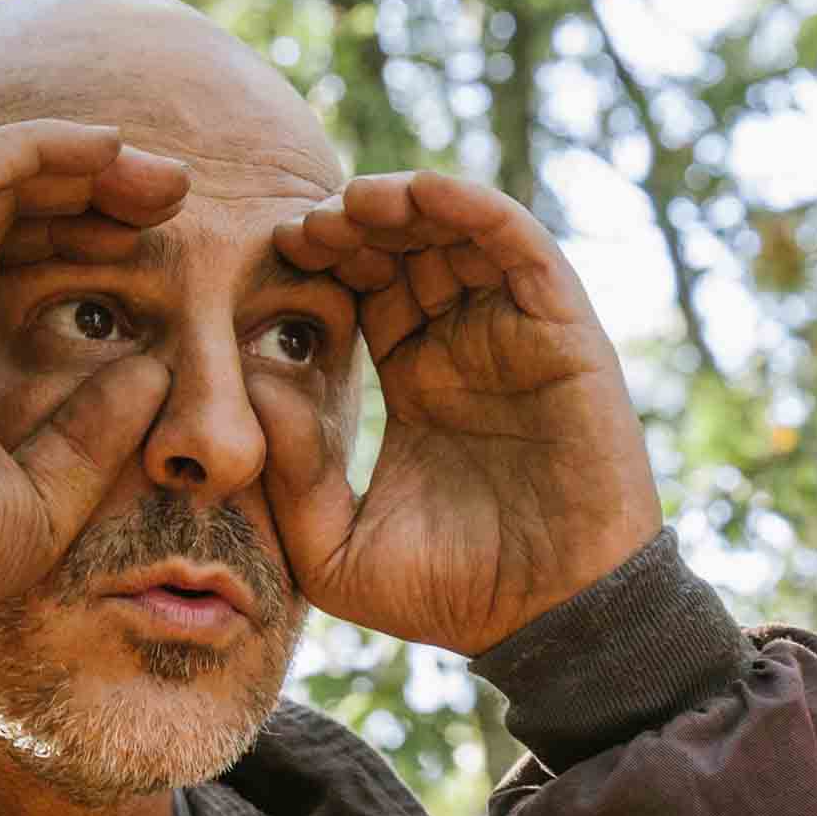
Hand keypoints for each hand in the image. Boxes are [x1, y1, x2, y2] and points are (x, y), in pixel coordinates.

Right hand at [0, 119, 189, 608]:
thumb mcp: (47, 491)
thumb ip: (93, 432)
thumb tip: (150, 374)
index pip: (2, 249)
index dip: (79, 230)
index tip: (155, 240)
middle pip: (5, 202)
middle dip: (94, 186)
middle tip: (177, 192)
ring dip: (84, 161)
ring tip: (166, 177)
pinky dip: (44, 145)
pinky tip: (109, 147)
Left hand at [268, 172, 661, 655]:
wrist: (551, 623)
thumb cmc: (454, 596)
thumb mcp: (336, 548)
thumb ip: (292, 475)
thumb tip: (253, 383)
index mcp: (419, 381)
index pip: (366, 290)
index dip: (322, 262)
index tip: (270, 253)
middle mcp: (468, 345)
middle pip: (407, 248)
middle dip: (353, 224)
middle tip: (300, 225)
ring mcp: (517, 333)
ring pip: (460, 231)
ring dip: (405, 201)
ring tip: (349, 201)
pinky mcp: (563, 332)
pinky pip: (521, 245)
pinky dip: (473, 206)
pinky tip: (420, 192)